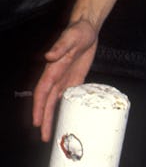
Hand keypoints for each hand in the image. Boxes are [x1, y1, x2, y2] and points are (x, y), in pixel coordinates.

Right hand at [32, 19, 99, 141]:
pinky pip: (68, 97)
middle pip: (47, 103)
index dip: (38, 108)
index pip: (42, 93)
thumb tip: (48, 56)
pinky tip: (66, 118)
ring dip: (53, 118)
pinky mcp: (75, 79)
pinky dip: (65, 109)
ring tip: (52, 134)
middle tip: (45, 138)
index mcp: (52, 70)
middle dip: (45, 120)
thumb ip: (59, 47)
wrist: (87, 28)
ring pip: (56, 103)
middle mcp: (56, 77)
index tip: (37, 122)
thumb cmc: (78, 31)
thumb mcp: (70, 38)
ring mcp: (65, 79)